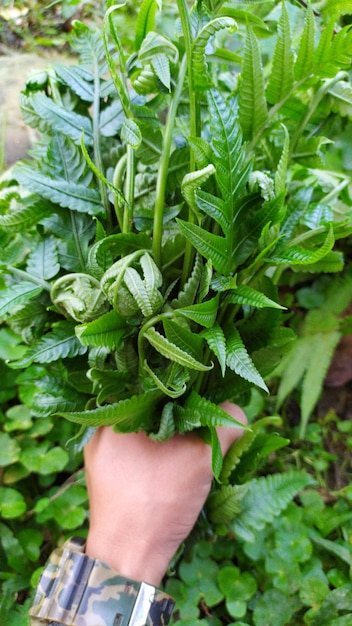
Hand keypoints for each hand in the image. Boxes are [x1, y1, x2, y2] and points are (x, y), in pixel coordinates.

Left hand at [84, 402, 246, 585]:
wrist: (130, 558)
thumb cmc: (160, 502)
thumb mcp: (203, 458)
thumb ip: (226, 424)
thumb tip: (238, 412)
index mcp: (115, 414)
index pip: (155, 384)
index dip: (186, 389)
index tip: (208, 399)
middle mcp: (101, 428)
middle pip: (150, 407)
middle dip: (180, 415)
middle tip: (204, 423)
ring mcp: (101, 453)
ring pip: (145, 430)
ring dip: (170, 436)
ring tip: (192, 445)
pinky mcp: (106, 474)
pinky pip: (136, 450)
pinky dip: (157, 453)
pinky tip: (175, 464)